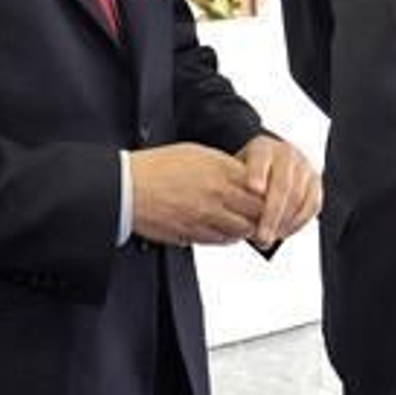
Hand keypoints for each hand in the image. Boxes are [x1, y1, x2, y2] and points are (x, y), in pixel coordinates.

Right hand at [130, 143, 264, 245]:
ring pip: (241, 230)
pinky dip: (227, 237)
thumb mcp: (196, 154)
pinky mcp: (193, 234)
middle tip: (263, 214)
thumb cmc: (156, 168)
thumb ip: (224, 166)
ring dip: (246, 228)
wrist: (127, 188)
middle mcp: (217, 194)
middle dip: (262, 214)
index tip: (268, 195)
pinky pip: (220, 240)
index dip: (268, 194)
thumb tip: (243, 175)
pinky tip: (225, 231)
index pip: (261, 187)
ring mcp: (205, 217)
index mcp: (220, 170)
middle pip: (257, 211)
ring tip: (246, 224)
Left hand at [237, 135, 321, 247]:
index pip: (261, 158)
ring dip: (283, 222)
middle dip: (271, 213)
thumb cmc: (245, 176)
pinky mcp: (316, 182)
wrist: (269, 167)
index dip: (257, 173)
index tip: (253, 189)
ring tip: (269, 238)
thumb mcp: (234, 175)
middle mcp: (286, 153)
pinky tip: (283, 232)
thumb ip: (235, 189)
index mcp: (263, 147)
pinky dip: (298, 222)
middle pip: (282, 184)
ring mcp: (304, 166)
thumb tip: (234, 215)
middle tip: (261, 236)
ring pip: (298, 197)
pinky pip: (312, 205)